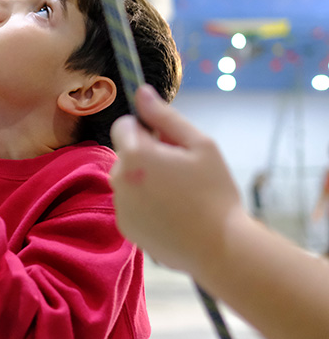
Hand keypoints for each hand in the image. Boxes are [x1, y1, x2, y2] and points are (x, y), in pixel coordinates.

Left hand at [108, 84, 244, 275]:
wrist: (218, 247)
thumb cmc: (215, 192)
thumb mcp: (200, 145)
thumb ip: (165, 117)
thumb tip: (141, 92)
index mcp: (136, 155)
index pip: (123, 126)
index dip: (144, 129)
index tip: (166, 142)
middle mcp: (119, 179)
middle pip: (124, 153)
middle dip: (145, 156)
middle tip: (179, 171)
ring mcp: (119, 205)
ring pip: (126, 179)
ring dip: (143, 180)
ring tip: (177, 195)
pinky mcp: (123, 226)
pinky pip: (129, 203)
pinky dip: (143, 204)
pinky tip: (170, 214)